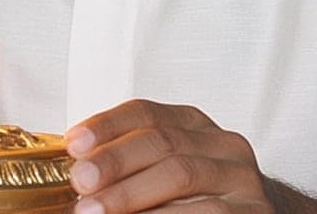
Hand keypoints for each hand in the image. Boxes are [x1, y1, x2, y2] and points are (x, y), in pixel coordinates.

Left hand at [65, 99, 316, 213]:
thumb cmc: (200, 201)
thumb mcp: (169, 169)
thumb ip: (133, 161)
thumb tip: (76, 166)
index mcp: (195, 125)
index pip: (147, 113)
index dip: (108, 125)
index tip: (73, 142)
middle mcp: (223, 144)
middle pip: (162, 141)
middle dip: (115, 160)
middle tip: (80, 181)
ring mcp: (242, 179)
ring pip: (181, 174)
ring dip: (131, 194)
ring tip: (94, 210)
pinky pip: (204, 212)